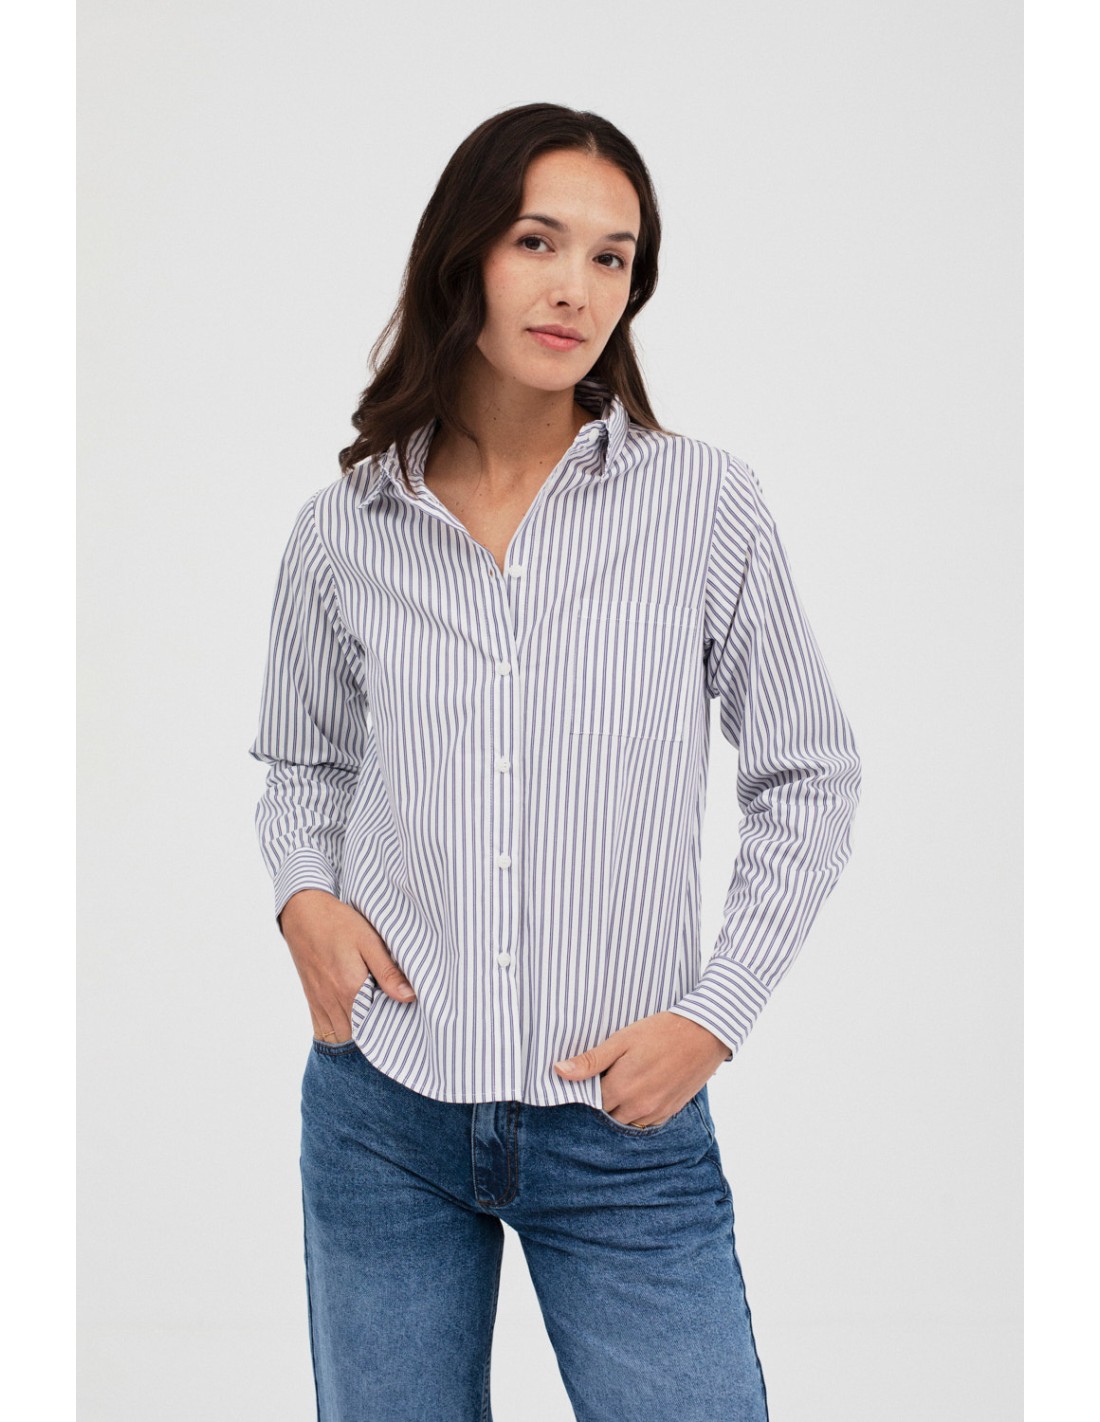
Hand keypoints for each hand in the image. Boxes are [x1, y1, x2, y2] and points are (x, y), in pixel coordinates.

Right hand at [278, 889, 415, 1042]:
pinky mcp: (313, 999)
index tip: (404, 1019)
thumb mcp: (369, 941)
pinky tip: (353, 1021)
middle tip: (393, 1019)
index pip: (376, 1025)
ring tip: (375, 1019)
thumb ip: (388, 972)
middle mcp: (333, 1000)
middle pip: (359, 1034)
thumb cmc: (339, 924)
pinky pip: (324, 1029)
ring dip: (358, 1033)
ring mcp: (321, 1002)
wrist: (303, 914)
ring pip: (342, 1035)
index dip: (392, 1025)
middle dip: (376, 1032)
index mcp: (350, 988)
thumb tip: (409, 997)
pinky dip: (339, 1031)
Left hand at [553, 1012, 730, 1125]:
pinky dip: (639, 1111)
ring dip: (621, 1107)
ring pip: (626, 1120)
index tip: (593, 1075)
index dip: (588, 1089)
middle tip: (610, 1076)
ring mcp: (654, 1113)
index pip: (590, 1102)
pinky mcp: (669, 1112)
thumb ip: (591, 1060)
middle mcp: (636, 1107)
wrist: (704, 1035)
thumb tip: (558, 1071)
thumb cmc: (660, 1032)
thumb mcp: (621, 1040)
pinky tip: (643, 1090)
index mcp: (619, 1089)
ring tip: (628, 1081)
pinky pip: (645, 1122)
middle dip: (604, 1099)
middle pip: (607, 1113)